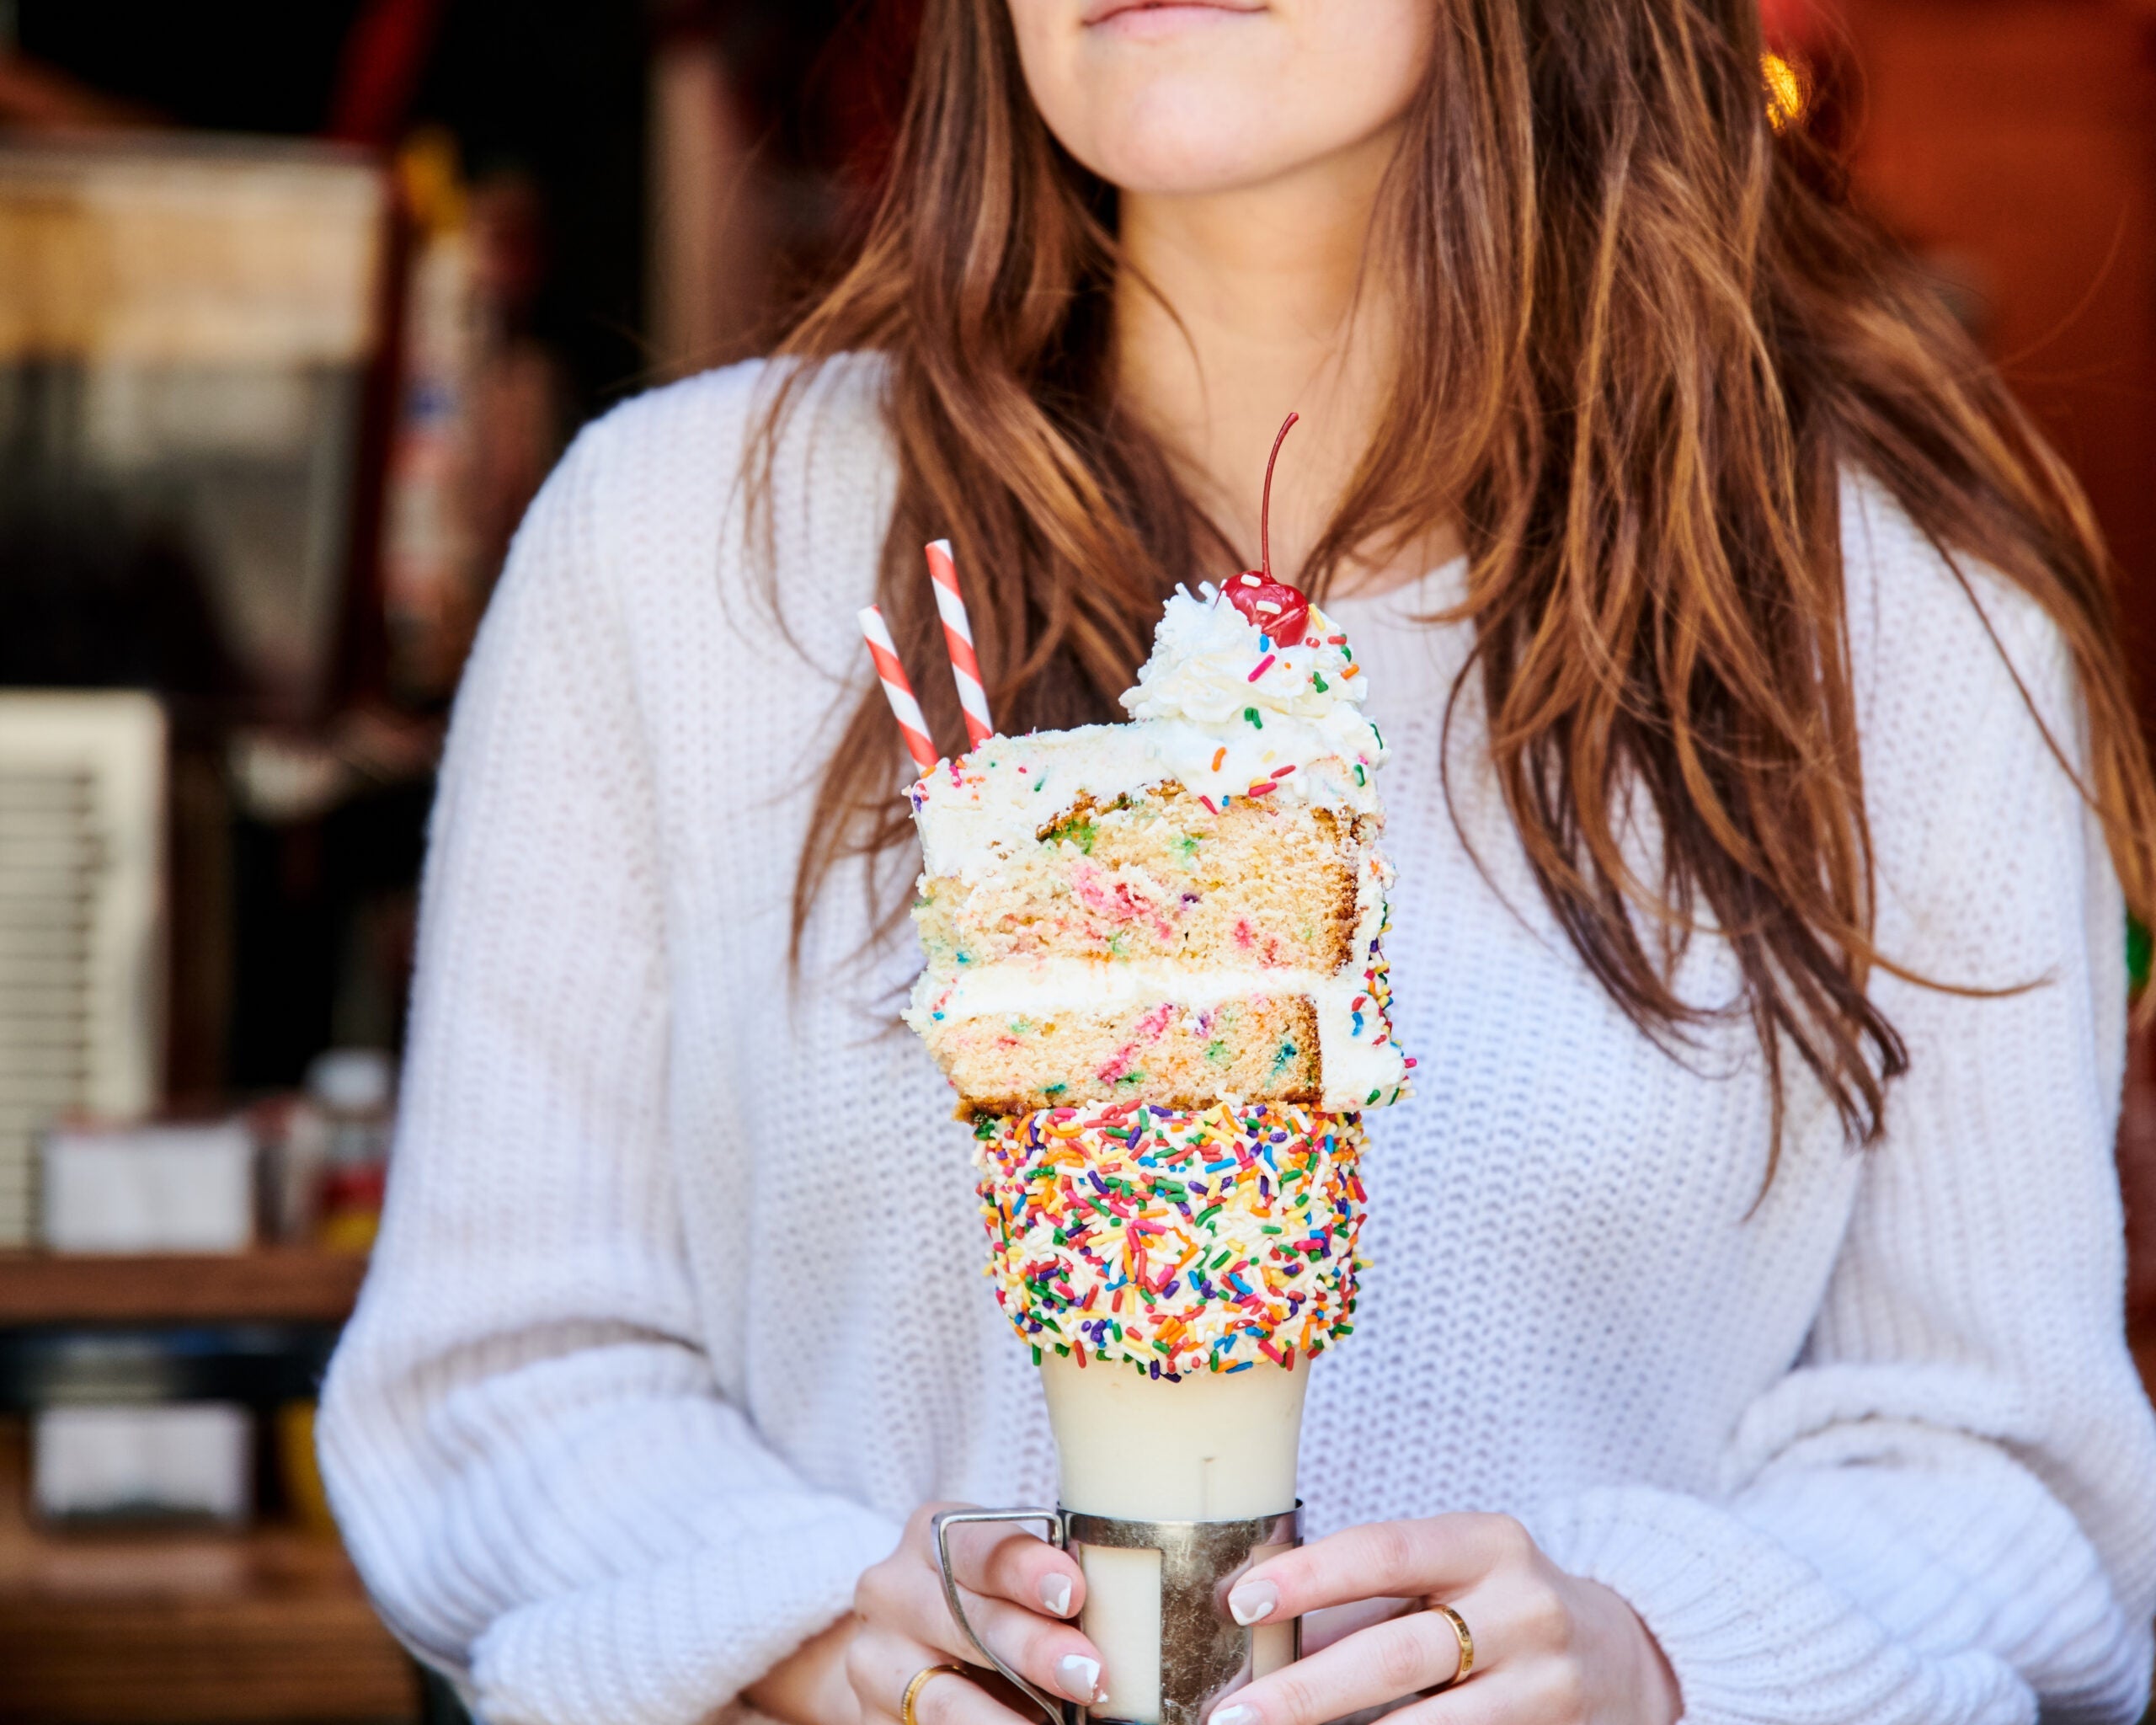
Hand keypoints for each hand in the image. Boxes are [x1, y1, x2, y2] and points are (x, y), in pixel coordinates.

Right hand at [793, 1503, 1104, 1724]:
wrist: (904, 1649)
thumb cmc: (982, 1602)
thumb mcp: (1006, 1578)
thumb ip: (1050, 1589)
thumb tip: (1134, 1620)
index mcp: (932, 1536)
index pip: (978, 1547)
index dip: (1026, 1570)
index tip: (1073, 1592)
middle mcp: (891, 1590)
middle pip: (966, 1620)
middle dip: (1034, 1650)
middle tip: (1091, 1675)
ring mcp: (874, 1658)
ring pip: (941, 1697)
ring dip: (1002, 1719)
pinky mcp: (870, 1715)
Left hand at [1214, 1515, 1680, 1724]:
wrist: (1626, 1656)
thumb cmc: (1501, 1606)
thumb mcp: (1449, 1577)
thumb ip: (1366, 1602)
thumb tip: (1260, 1631)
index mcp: (1489, 1544)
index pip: (1386, 1551)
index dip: (1310, 1576)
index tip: (1241, 1603)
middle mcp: (1526, 1610)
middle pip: (1396, 1655)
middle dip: (1304, 1692)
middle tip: (1233, 1715)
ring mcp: (1547, 1686)